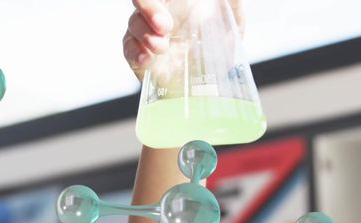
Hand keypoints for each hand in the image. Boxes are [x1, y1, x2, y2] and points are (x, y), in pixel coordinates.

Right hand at [123, 0, 244, 82]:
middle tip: (165, 26)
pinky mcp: (143, 59)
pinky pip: (129, 51)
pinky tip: (146, 59)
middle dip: (149, 10)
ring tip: (161, 48)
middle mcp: (159, 13)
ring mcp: (148, 35)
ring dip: (144, 35)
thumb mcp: (231, 13)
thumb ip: (229, 0)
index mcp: (175, 0)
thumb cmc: (222, 38)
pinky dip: (134, 53)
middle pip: (142, 3)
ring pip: (134, 25)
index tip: (167, 4)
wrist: (221, 76)